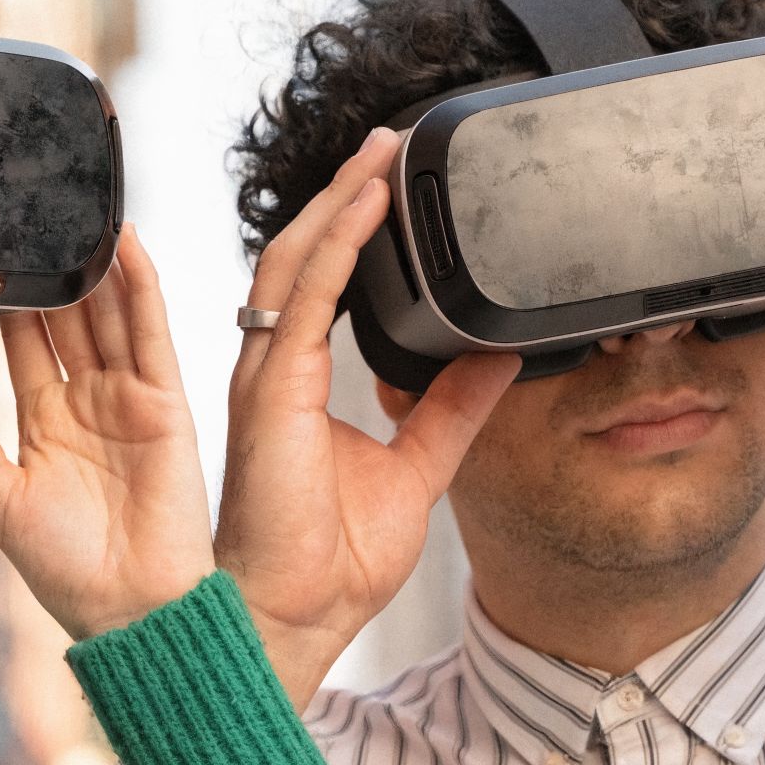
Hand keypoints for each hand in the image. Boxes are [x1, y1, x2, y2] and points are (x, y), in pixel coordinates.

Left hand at [0, 227, 216, 642]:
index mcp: (45, 424)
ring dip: (95, 268)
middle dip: (50, 273)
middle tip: (26, 216)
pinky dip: (141, 287)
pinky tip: (126, 247)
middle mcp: (88, 403)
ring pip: (108, 316)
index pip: (23, 346)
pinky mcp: (166, 402)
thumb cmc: (65, 571)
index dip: (7, 304)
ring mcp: (130, 398)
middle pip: (66, 321)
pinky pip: (151, 333)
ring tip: (76, 214)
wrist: (131, 608)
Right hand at [211, 128, 516, 703]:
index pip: (318, 280)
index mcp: (296, 381)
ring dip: (339, 200)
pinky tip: (368, 204)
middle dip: (342, 193)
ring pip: (295, 257)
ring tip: (379, 154)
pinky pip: (305, 295)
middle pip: (302, 253)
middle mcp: (272, 367)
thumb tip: (498, 359)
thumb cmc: (332, 563)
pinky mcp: (272, 391)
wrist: (299, 620)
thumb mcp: (421, 468)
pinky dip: (339, 242)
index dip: (349, 226)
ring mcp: (265, 375)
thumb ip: (452, 410)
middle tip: (386, 144)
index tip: (390, 184)